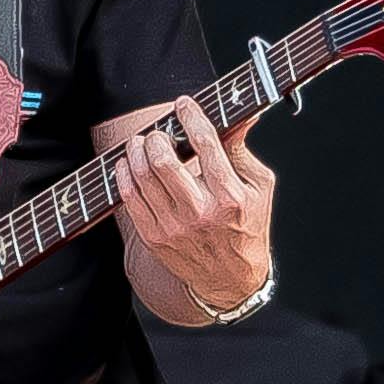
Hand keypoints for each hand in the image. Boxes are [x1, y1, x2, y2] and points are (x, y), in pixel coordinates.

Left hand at [118, 97, 274, 314]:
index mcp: (230, 196)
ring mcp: (174, 227)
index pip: (206, 145)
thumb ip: (242, 149)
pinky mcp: (155, 237)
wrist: (230, 280)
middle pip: (164, 161)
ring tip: (141, 143)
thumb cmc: (248, 226)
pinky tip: (128, 164)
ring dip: (136, 151)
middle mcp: (201, 212)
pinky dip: (124, 175)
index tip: (183, 104)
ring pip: (143, 177)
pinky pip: (130, 198)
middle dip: (156, 137)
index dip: (191, 117)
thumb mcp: (258, 187)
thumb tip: (242, 113)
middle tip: (158, 132)